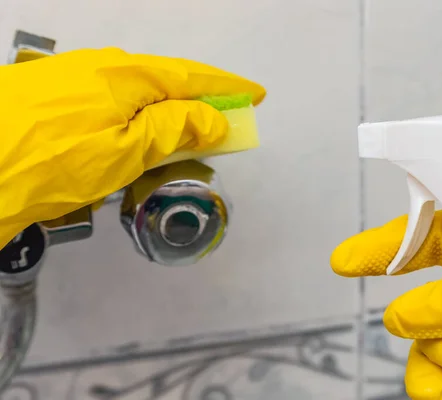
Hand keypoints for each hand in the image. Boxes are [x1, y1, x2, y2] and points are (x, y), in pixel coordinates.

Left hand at [0, 47, 264, 247]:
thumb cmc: (52, 164)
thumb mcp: (127, 151)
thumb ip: (176, 129)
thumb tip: (215, 118)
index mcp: (127, 76)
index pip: (193, 77)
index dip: (228, 87)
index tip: (256, 95)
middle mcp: (102, 68)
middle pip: (167, 82)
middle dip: (201, 102)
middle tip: (225, 126)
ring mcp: (74, 79)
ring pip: (138, 93)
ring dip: (168, 113)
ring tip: (184, 140)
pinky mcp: (55, 97)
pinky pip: (113, 102)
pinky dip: (137, 118)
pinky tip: (135, 137)